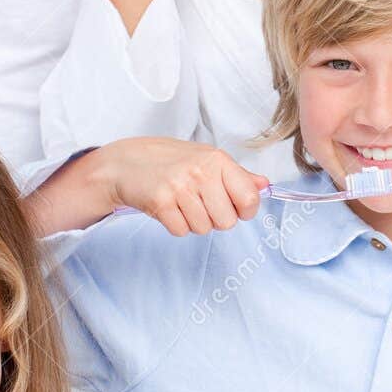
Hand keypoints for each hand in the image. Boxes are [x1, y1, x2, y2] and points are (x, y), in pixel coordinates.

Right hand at [101, 138, 266, 236]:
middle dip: (215, 219)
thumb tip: (265, 186)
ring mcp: (179, 187)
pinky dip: (175, 225)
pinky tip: (168, 208)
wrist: (127, 163)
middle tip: (199, 203)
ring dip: (193, 222)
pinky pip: (181, 231)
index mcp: (217, 160)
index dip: (244, 210)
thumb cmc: (170, 161)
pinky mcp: (160, 202)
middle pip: (227, 222)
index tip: (233, 205)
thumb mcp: (207, 160)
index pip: (249, 198)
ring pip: (204, 229)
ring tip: (181, 203)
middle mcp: (200, 172)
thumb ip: (238, 176)